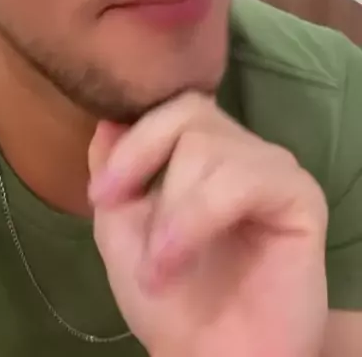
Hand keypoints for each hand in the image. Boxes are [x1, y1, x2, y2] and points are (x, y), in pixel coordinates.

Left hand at [89, 94, 327, 356]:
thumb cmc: (169, 296)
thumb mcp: (119, 225)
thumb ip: (114, 166)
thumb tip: (108, 116)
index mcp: (200, 147)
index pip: (170, 103)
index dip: (132, 137)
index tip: (101, 193)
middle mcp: (239, 147)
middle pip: (189, 111)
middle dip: (143, 160)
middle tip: (117, 211)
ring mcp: (271, 167)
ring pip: (208, 147)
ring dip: (169, 210)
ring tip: (157, 264)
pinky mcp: (300, 195)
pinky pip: (244, 179)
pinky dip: (198, 216)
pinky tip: (177, 255)